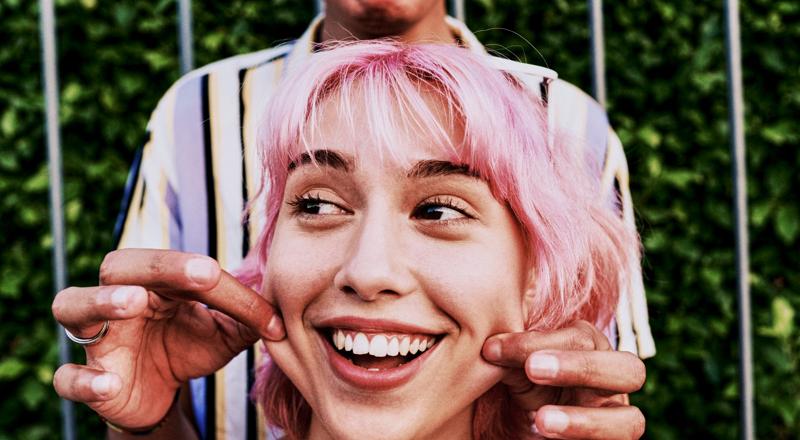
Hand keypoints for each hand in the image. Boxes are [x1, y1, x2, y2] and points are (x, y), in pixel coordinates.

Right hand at [51, 249, 284, 430]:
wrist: (157, 392)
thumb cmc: (186, 347)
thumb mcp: (224, 334)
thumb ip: (248, 319)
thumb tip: (282, 313)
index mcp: (156, 281)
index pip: (187, 270)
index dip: (228, 291)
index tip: (266, 317)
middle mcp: (120, 298)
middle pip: (120, 266)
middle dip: (157, 266)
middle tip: (200, 273)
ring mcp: (98, 337)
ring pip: (74, 305)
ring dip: (102, 302)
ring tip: (131, 303)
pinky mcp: (87, 377)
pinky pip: (68, 375)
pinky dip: (83, 379)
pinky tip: (109, 382)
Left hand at [482, 320, 645, 439]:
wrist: (532, 425)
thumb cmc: (528, 384)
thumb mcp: (520, 370)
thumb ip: (512, 356)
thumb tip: (492, 347)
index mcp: (595, 350)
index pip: (581, 338)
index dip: (537, 342)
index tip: (494, 348)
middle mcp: (615, 385)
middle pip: (629, 369)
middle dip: (581, 367)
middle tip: (533, 368)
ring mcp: (618, 421)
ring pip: (630, 422)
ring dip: (585, 421)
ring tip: (542, 420)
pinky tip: (543, 439)